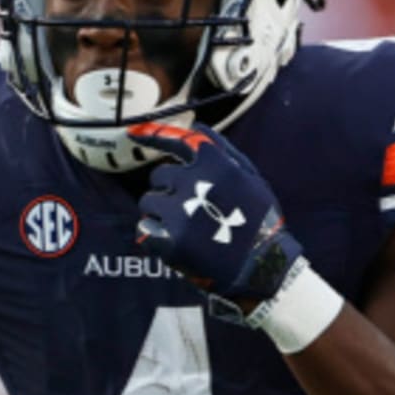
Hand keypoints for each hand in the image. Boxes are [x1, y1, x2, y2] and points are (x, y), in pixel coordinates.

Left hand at [128, 123, 302, 301]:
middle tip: (190, 210)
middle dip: (168, 190)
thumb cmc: (258, 220)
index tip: (133, 132)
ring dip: (160, 213)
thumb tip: (194, 127)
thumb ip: (221, 149)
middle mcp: (194, 184)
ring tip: (186, 229)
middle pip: (158, 177)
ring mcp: (180, 213)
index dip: (152, 134)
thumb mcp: (250, 176)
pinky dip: (156, 235)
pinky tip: (178, 243)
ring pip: (148, 203)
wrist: (261, 268)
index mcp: (215, 165)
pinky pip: (145, 228)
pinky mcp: (169, 241)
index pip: (176, 141)